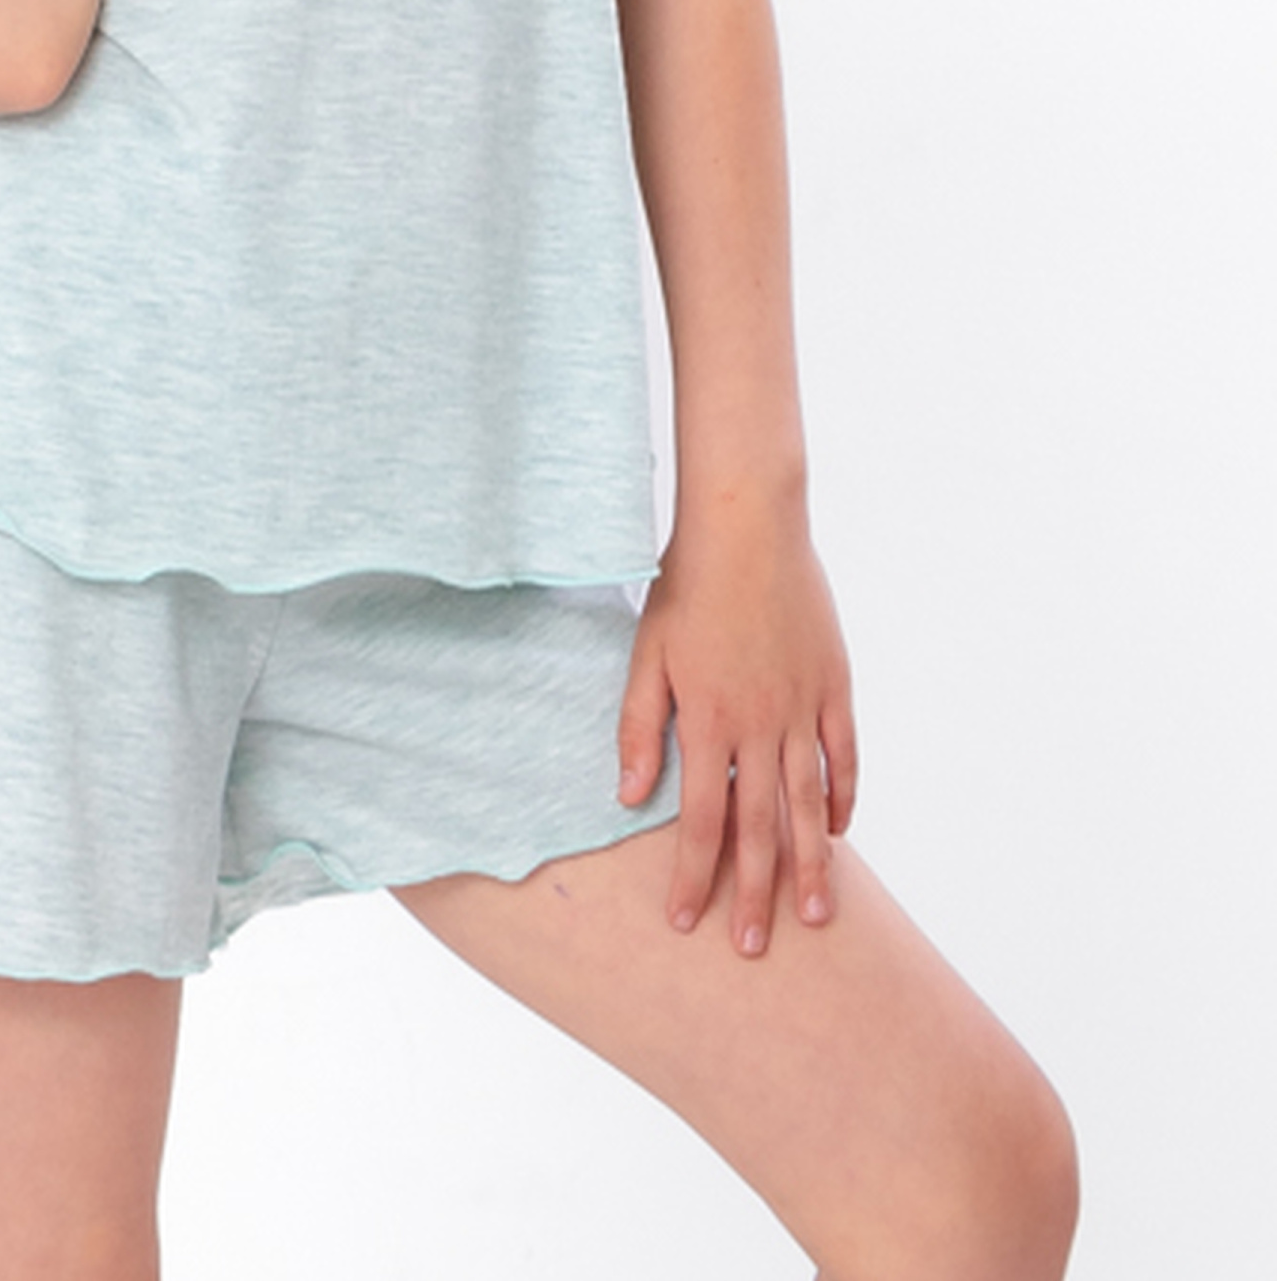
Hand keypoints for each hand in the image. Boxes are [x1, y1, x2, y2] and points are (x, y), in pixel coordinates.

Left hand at [616, 502, 856, 954]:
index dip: (692, 876)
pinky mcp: (835, 684)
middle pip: (761, 827)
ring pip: (810, 804)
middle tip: (753, 948)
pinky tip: (839, 833)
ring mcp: (804, 707)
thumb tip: (631, 798)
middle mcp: (761, 725)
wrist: (747, 526)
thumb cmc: (686, 586)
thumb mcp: (646, 655)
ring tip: (815, 917)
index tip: (684, 922)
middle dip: (755, 893)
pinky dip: (843, 798)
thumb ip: (639, 729)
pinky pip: (844, 756)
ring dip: (811, 865)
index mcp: (708, 721)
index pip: (701, 821)